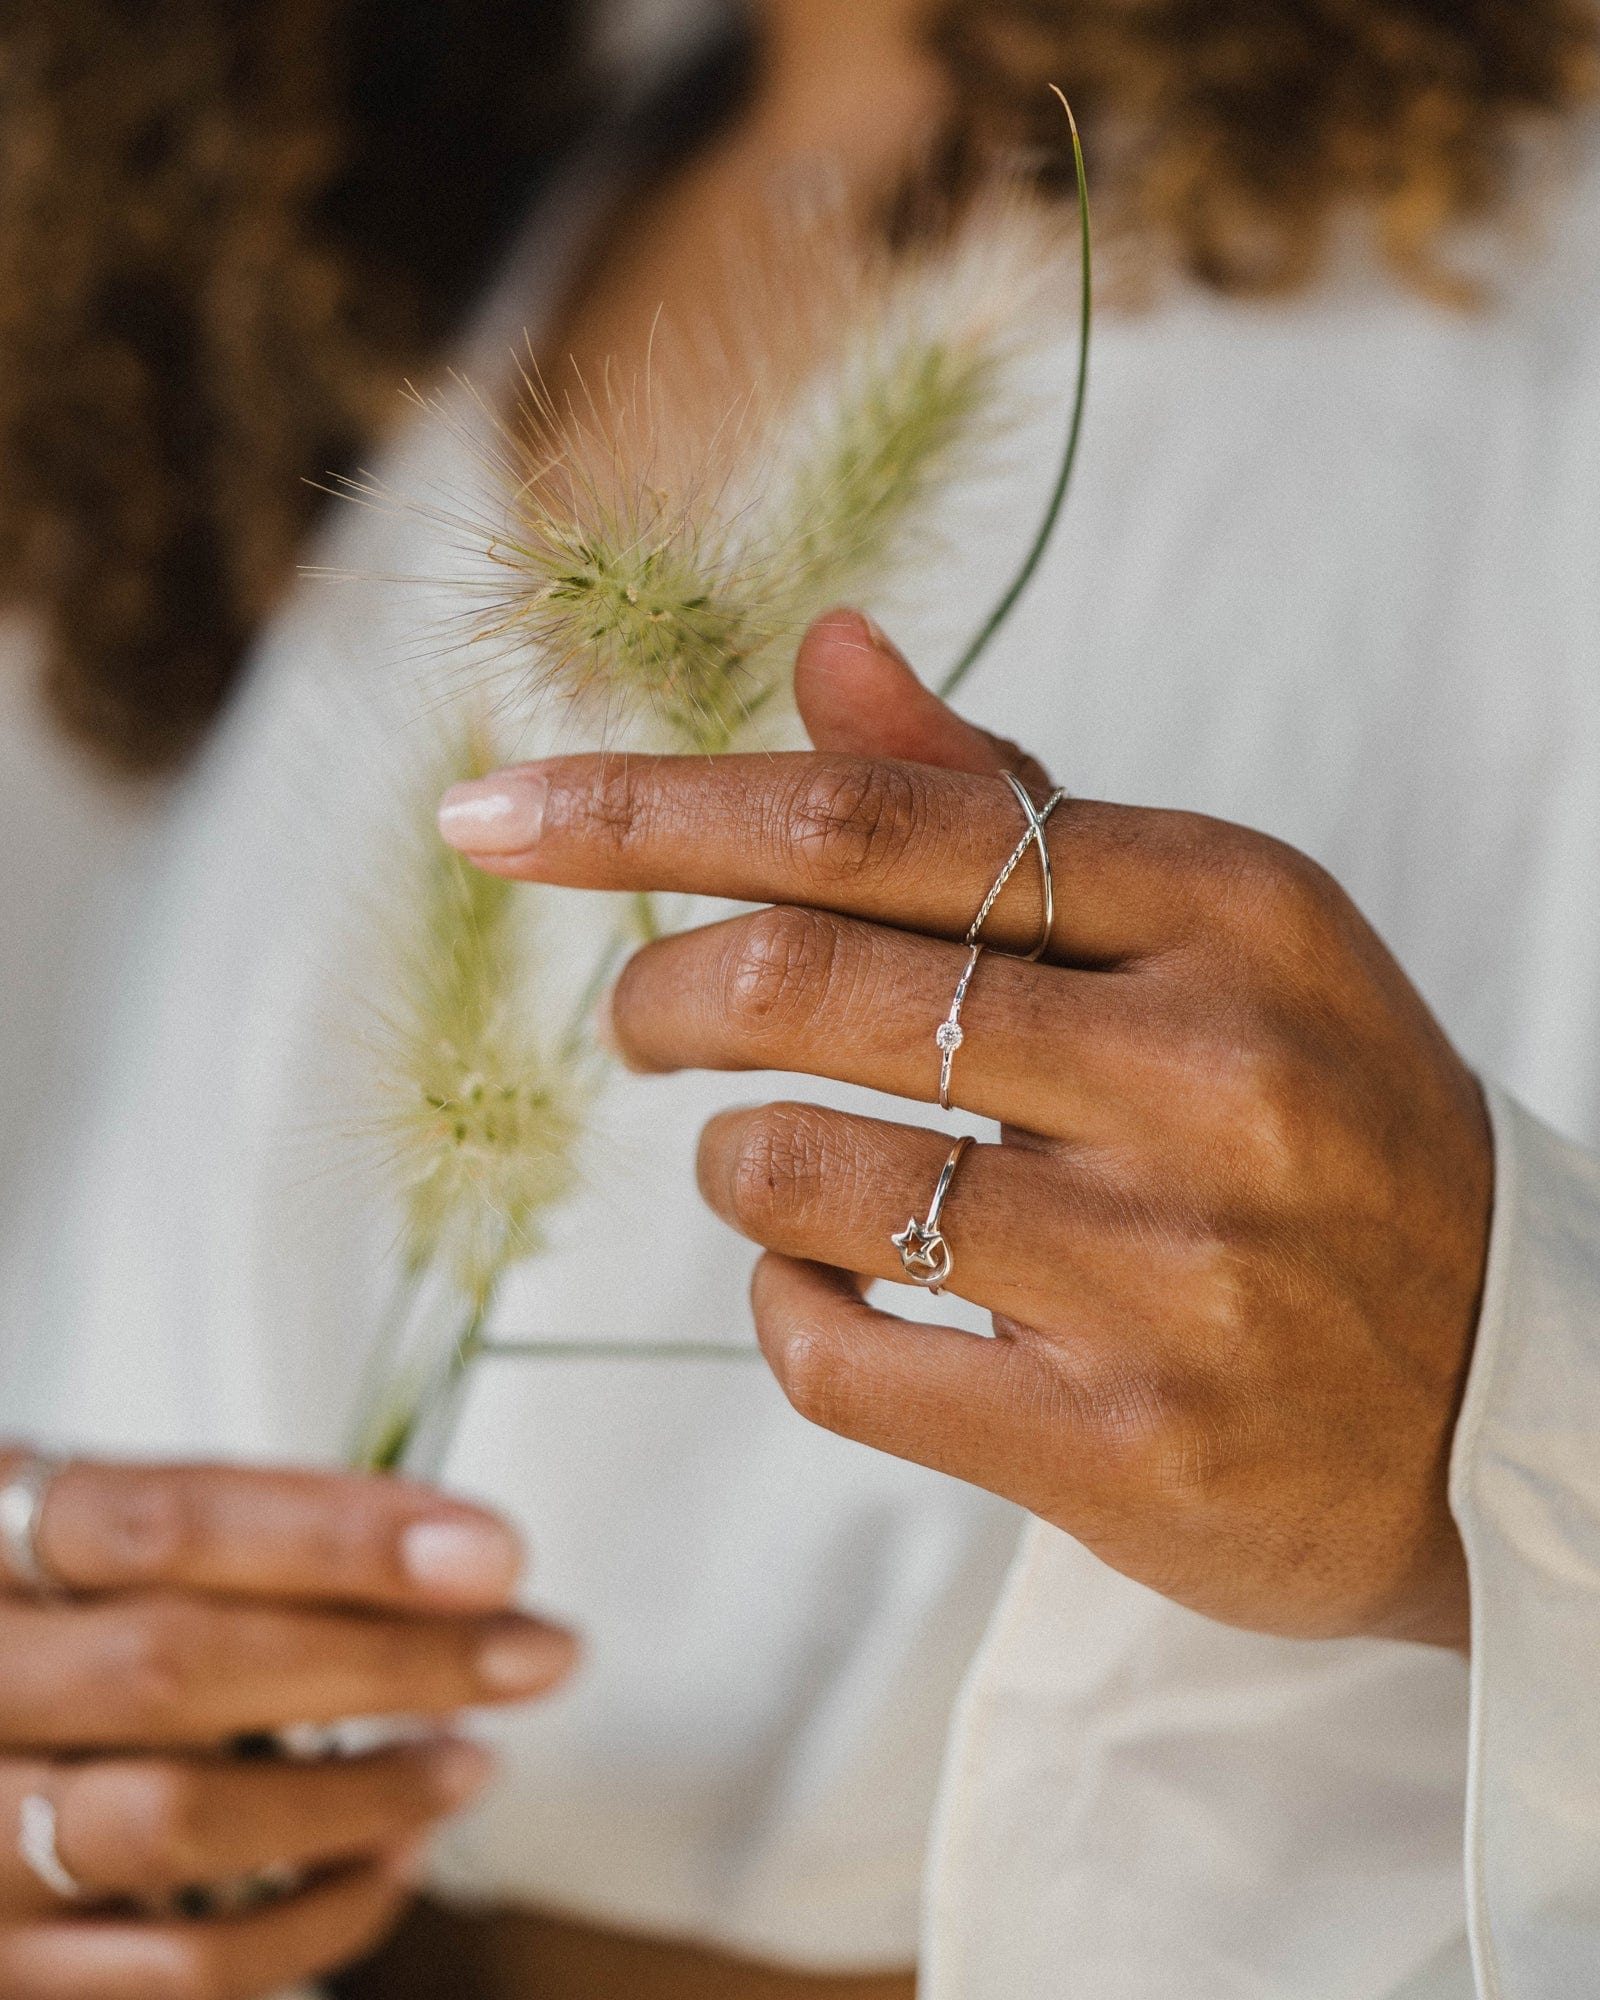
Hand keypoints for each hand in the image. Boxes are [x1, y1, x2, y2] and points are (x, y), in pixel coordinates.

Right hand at [0, 1452, 575, 1996]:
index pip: (170, 1521)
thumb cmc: (52, 1621)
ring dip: (360, 1795)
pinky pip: (172, 1971)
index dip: (340, 1535)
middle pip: (185, 1666)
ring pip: (177, 1822)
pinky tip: (394, 1858)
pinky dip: (312, 1919)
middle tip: (532, 1652)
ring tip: (470, 1762)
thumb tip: (449, 1556)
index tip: (488, 1551)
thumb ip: (242, 1537)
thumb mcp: (99, 1537)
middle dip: (388, 1660)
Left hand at [441, 611, 1492, 1650]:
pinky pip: (833, 1353)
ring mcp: (1170, 1270)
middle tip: (640, 1016)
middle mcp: (1209, 1073)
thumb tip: (827, 646)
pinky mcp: (1122, 1445)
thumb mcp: (1208, 936)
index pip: (872, 818)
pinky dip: (785, 1305)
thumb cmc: (1319, 1126)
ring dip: (736, 1163)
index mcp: (1226, 904)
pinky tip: (838, 1286)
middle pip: (801, 983)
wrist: (1506, 1394)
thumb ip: (1008, 799)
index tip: (497, 814)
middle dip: (661, 991)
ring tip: (787, 1165)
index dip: (651, 808)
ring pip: (793, 1175)